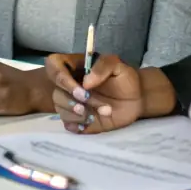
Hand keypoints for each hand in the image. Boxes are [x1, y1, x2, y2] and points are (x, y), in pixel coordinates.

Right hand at [45, 52, 163, 133]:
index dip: (61, 79)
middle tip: (88, 103)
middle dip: (73, 100)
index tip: (81, 89)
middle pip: (56, 93)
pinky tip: (90, 122)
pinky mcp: (78, 119)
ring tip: (97, 114)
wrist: (136, 99)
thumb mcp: (117, 65)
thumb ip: (103, 66)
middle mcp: (69, 85)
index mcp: (74, 67)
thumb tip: (85, 82)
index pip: (54, 67)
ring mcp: (72, 103)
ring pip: (60, 109)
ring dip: (77, 114)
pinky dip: (76, 125)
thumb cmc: (125, 78)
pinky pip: (67, 124)